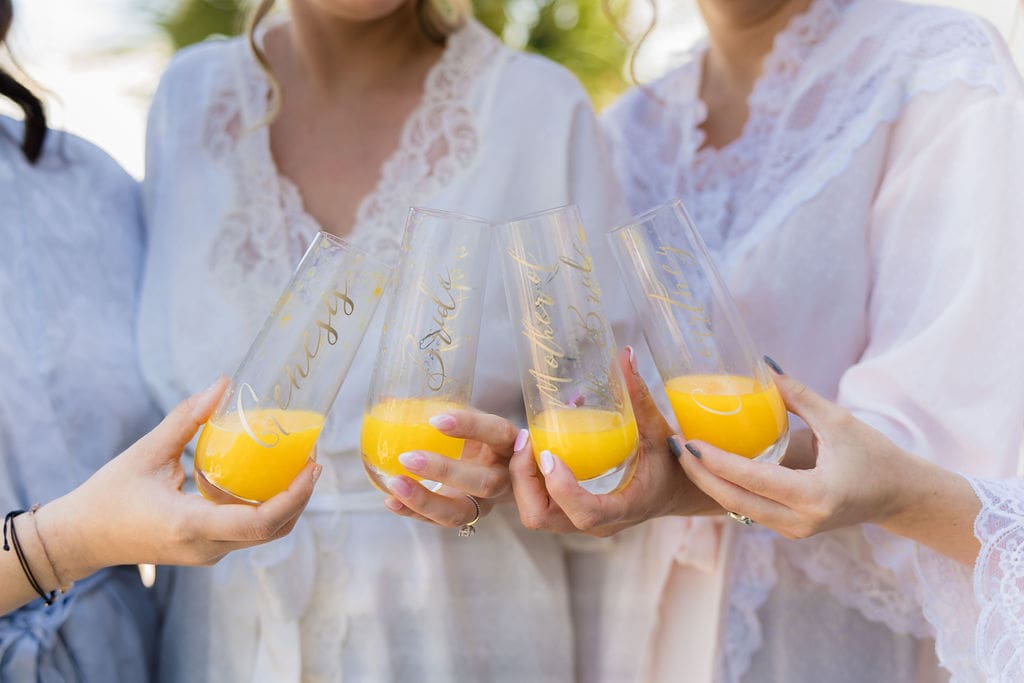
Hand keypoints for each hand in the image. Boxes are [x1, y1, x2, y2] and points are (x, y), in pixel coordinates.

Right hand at [37, 378, 319, 581]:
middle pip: (274, 529)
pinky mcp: (208, 550)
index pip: (259, 522)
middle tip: (313, 457)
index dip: (294, 496)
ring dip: (289, 502)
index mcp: (190, 526)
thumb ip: (185, 419)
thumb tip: (222, 383)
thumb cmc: (109, 495)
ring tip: (300, 464)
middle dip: (301, 495)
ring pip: (265, 534)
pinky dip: (268, 507)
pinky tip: (272, 476)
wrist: (82, 539)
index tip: (312, 466)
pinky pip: (249, 531)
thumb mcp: (146, 453)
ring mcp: (208, 553)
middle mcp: (206, 547)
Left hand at [382, 410, 515, 528]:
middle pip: (482, 481)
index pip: (495, 432)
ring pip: (461, 511)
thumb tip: (388, 398)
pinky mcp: (467, 518)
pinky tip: (391, 501)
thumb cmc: (480, 438)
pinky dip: (414, 512)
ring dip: (426, 500)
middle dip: (444, 471)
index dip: (470, 426)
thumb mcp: (471, 419)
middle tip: (408, 457)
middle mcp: (503, 477)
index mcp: (508, 443)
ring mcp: (486, 503)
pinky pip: (441, 521)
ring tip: (396, 483)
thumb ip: (441, 408)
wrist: (502, 470)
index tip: (436, 419)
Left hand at [509, 348, 718, 536]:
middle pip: (542, 517)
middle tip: (528, 441)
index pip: (584, 512)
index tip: (550, 454)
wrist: (679, 491)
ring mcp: (582, 522)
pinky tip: (536, 447)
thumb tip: (626, 354)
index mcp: (623, 508)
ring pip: (535, 513)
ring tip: (528, 442)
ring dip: (522, 480)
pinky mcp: (572, 514)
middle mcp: (598, 523)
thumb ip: (640, 396)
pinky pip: (539, 504)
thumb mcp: (659, 431)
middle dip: (525, 481)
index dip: (561, 487)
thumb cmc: (673, 464)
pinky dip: (529, 479)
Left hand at [676, 371, 965, 540]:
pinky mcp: (789, 530)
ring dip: (708, 483)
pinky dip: (725, 489)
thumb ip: (797, 394)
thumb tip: (761, 363)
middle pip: (734, 501)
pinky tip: (706, 466)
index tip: (689, 440)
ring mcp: (793, 530)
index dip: (716, 461)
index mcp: (815, 495)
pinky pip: (748, 510)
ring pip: (737, 509)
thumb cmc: (873, 454)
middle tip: (675, 444)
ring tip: (683, 453)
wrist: (899, 496)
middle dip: (699, 474)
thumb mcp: (837, 419)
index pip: (752, 479)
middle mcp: (800, 521)